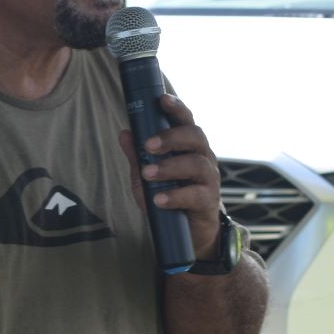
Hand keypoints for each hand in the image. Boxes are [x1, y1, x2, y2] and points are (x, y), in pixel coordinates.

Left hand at [119, 93, 222, 256]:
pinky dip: (175, 196)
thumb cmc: (169, 198)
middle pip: (195, 136)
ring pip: (196, 164)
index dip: (176, 108)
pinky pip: (196, 195)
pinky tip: (158, 199)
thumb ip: (137, 157)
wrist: (189, 234)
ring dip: (170, 167)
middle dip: (171, 137)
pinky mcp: (209, 202)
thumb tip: (124, 133)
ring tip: (148, 174)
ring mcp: (209, 179)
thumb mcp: (146, 178)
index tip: (161, 99)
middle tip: (148, 145)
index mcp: (188, 146)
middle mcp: (203, 157)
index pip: (186, 121)